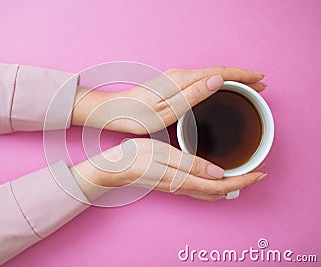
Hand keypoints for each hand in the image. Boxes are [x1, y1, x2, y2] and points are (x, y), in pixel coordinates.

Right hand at [70, 138, 265, 201]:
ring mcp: (179, 187)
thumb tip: (218, 172)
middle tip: (256, 172)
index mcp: (185, 180)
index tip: (260, 172)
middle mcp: (185, 187)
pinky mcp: (173, 183)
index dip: (244, 181)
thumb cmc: (137, 159)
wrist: (116, 168)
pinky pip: (201, 188)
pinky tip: (214, 174)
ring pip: (212, 191)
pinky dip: (215, 184)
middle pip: (221, 191)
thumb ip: (192, 165)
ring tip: (241, 173)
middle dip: (241, 184)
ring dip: (230, 184)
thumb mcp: (164, 156)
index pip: (223, 185)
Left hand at [72, 66, 265, 133]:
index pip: (219, 73)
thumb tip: (217, 80)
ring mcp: (174, 79)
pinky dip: (215, 83)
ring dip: (229, 79)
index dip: (242, 76)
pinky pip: (200, 80)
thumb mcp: (168, 111)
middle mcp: (179, 75)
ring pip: (209, 75)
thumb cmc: (139, 116)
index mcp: (182, 81)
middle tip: (259, 85)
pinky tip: (219, 89)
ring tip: (245, 87)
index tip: (260, 80)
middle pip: (217, 72)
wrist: (115, 112)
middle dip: (240, 77)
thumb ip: (193, 95)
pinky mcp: (170, 84)